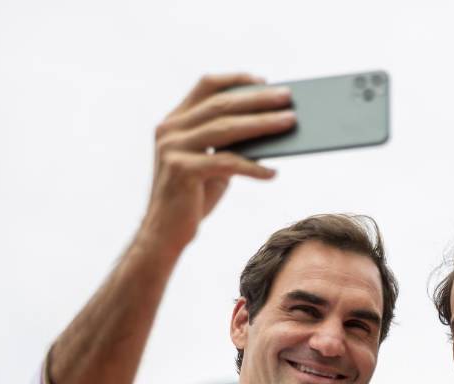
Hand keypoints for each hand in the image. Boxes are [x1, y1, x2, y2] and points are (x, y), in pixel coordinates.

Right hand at [136, 73, 295, 256]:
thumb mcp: (211, 164)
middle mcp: (170, 130)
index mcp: (174, 121)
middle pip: (221, 105)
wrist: (163, 233)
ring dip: (263, 124)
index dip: (236, 80)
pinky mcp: (181, 171)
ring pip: (226, 128)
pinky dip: (253, 167)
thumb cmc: (192, 198)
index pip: (205, 86)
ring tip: (290, 123)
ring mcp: (173, 148)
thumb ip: (229, 144)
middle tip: (288, 98)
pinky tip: (273, 172)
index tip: (264, 80)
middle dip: (258, 100)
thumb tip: (269, 128)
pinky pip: (227, 163)